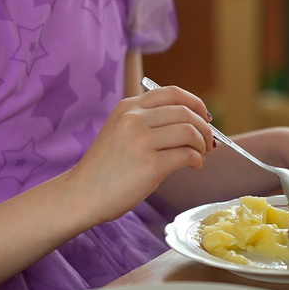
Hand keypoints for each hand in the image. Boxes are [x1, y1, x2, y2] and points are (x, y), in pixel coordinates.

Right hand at [66, 86, 210, 223]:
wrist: (79, 196)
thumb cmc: (104, 168)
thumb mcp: (121, 132)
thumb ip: (150, 122)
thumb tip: (195, 121)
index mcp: (128, 108)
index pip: (172, 93)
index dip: (195, 103)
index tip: (205, 116)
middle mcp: (134, 119)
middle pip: (186, 112)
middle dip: (204, 127)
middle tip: (208, 142)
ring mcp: (141, 141)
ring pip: (190, 131)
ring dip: (202, 144)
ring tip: (200, 155)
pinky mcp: (150, 164)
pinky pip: (187, 155)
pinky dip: (196, 159)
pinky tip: (193, 165)